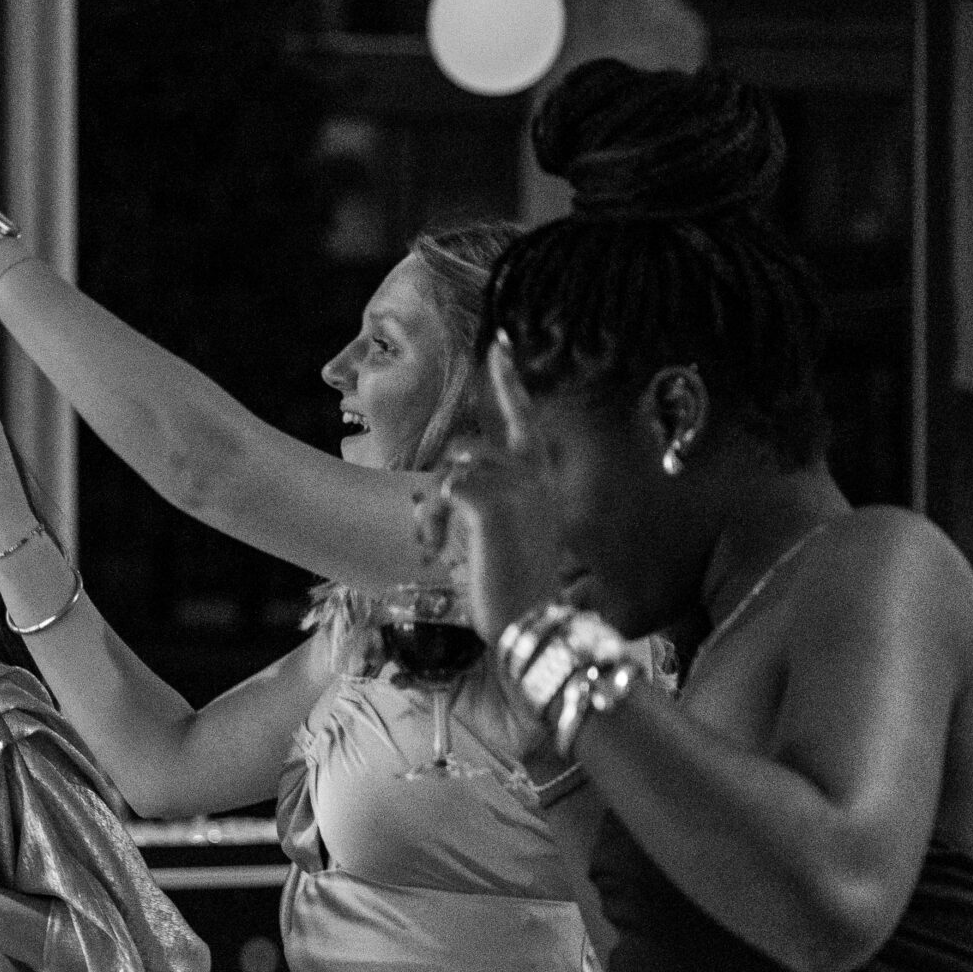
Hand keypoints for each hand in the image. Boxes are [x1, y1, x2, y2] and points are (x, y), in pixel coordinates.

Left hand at [438, 337, 563, 634]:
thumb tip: (434, 491)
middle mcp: (536, 477)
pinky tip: (441, 549)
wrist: (528, 624)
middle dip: (440, 491)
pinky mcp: (494, 502)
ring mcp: (519, 486)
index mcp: (542, 482)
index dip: (508, 382)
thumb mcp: (499, 539)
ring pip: (453, 470)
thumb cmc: (510, 591)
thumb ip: (479, 503)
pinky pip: (446, 490)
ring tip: (436, 547)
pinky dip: (434, 521)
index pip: (524, 420)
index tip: (497, 346)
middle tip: (430, 536)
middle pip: (469, 449)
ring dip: (434, 511)